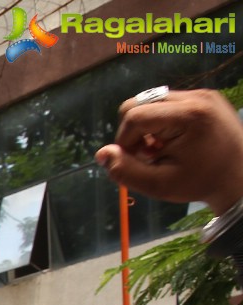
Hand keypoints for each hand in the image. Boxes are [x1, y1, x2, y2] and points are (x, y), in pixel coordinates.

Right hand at [96, 88, 242, 210]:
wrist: (241, 176)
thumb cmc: (200, 182)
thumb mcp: (158, 185)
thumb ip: (125, 171)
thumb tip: (101, 154)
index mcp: (188, 116)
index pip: (134, 116)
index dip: (125, 141)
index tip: (136, 161)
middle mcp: (196, 97)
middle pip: (139, 103)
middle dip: (133, 131)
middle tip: (147, 154)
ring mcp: (202, 94)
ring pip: (151, 101)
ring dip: (146, 126)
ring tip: (161, 148)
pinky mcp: (205, 96)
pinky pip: (167, 103)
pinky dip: (161, 121)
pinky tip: (173, 141)